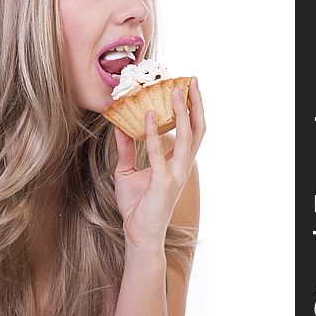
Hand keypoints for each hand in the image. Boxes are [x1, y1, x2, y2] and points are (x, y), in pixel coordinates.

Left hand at [113, 77, 205, 250]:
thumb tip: (119, 125)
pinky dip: (153, 133)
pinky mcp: (163, 182)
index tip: (188, 86)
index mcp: (177, 162)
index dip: (192, 108)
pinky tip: (148, 116)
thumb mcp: (127, 171)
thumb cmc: (137, 205)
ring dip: (181, 111)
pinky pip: (158, 153)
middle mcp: (182, 165)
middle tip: (191, 80)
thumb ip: (126, 148)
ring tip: (175, 90)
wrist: (138, 235)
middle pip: (197, 128)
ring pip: (186, 136)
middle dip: (196, 103)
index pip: (191, 130)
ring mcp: (176, 174)